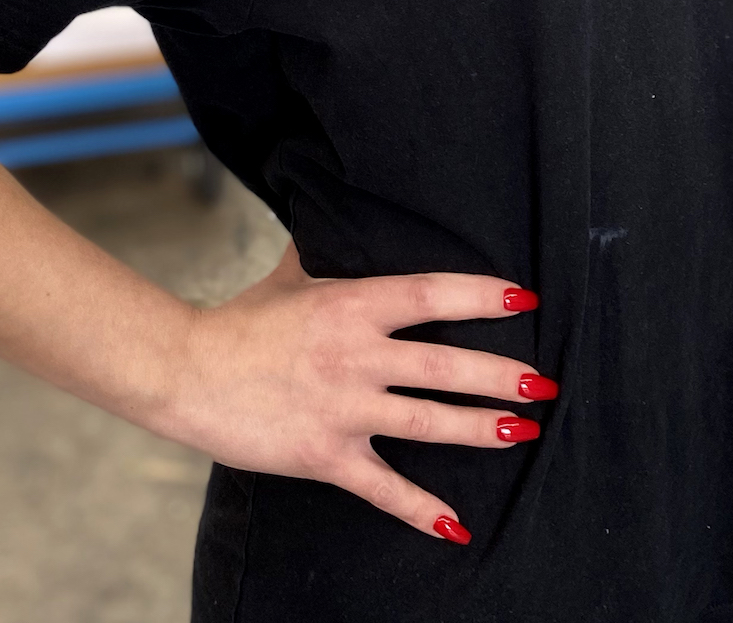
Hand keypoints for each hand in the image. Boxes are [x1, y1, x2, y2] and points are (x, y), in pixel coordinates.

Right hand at [154, 243, 554, 541]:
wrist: (187, 372)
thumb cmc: (240, 322)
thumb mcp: (290, 275)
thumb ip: (326, 251)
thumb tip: (337, 209)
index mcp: (351, 304)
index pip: (430, 294)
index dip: (480, 296)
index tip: (523, 298)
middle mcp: (355, 355)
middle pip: (444, 364)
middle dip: (500, 375)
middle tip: (545, 382)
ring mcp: (343, 408)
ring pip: (428, 421)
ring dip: (481, 428)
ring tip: (524, 431)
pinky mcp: (327, 455)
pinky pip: (384, 487)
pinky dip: (422, 510)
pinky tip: (457, 524)